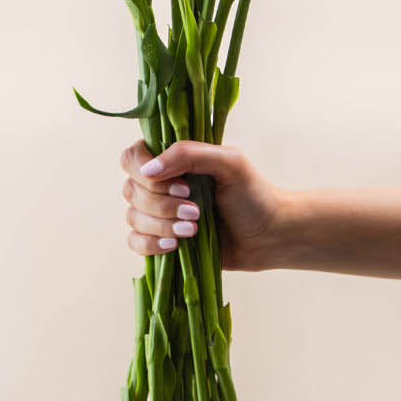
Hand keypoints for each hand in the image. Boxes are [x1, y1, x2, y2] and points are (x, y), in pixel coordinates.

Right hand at [118, 138, 284, 270]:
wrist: (269, 236)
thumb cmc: (253, 194)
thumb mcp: (230, 163)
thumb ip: (189, 154)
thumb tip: (149, 170)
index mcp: (173, 159)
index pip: (133, 157)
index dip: (146, 173)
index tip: (181, 185)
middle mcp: (160, 184)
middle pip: (131, 190)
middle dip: (162, 204)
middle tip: (196, 211)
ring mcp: (158, 213)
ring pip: (132, 217)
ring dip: (162, 225)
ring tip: (194, 229)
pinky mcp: (161, 240)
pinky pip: (135, 242)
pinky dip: (151, 244)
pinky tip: (175, 245)